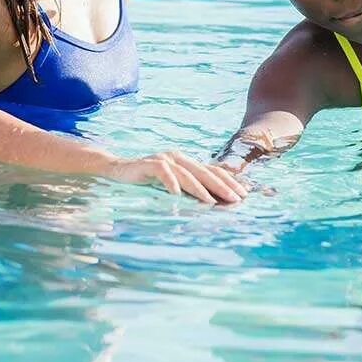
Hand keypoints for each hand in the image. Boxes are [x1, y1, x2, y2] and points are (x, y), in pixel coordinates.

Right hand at [106, 151, 248, 204]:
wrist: (116, 170)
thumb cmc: (146, 181)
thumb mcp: (171, 185)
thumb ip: (189, 189)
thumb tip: (213, 204)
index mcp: (186, 161)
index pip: (212, 170)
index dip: (229, 182)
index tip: (244, 195)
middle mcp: (178, 157)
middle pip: (204, 171)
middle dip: (222, 186)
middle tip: (236, 199)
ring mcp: (163, 158)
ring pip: (186, 173)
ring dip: (200, 189)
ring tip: (212, 202)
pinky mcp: (148, 164)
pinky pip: (162, 172)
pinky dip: (171, 183)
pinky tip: (177, 195)